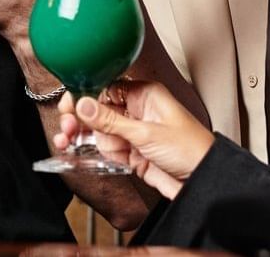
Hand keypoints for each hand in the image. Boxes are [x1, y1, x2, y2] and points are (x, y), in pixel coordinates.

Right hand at [53, 81, 209, 199]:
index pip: (106, 87)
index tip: (68, 105)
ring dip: (82, 136)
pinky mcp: (132, 152)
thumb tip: (83, 103)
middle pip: (99, 109)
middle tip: (66, 128)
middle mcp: (137, 110)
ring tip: (66, 142)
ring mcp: (134, 132)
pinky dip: (93, 150)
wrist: (204, 183)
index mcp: (144, 95)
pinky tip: (77, 150)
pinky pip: (107, 148)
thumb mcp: (146, 133)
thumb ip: (111, 120)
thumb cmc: (191, 149)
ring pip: (99, 130)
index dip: (85, 95)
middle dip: (80, 119)